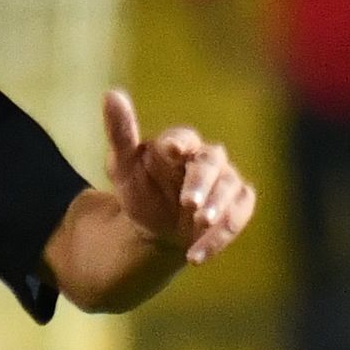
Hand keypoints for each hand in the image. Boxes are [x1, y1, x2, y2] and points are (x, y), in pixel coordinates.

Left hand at [102, 88, 255, 264]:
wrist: (155, 228)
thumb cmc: (140, 189)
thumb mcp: (122, 166)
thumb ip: (120, 132)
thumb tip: (111, 94)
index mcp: (178, 144)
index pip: (184, 137)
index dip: (180, 143)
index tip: (173, 151)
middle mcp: (206, 159)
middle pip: (213, 162)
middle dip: (202, 183)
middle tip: (189, 203)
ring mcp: (225, 182)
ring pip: (232, 190)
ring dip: (217, 210)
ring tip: (198, 226)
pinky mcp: (237, 207)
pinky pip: (238, 217)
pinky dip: (219, 237)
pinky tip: (196, 255)